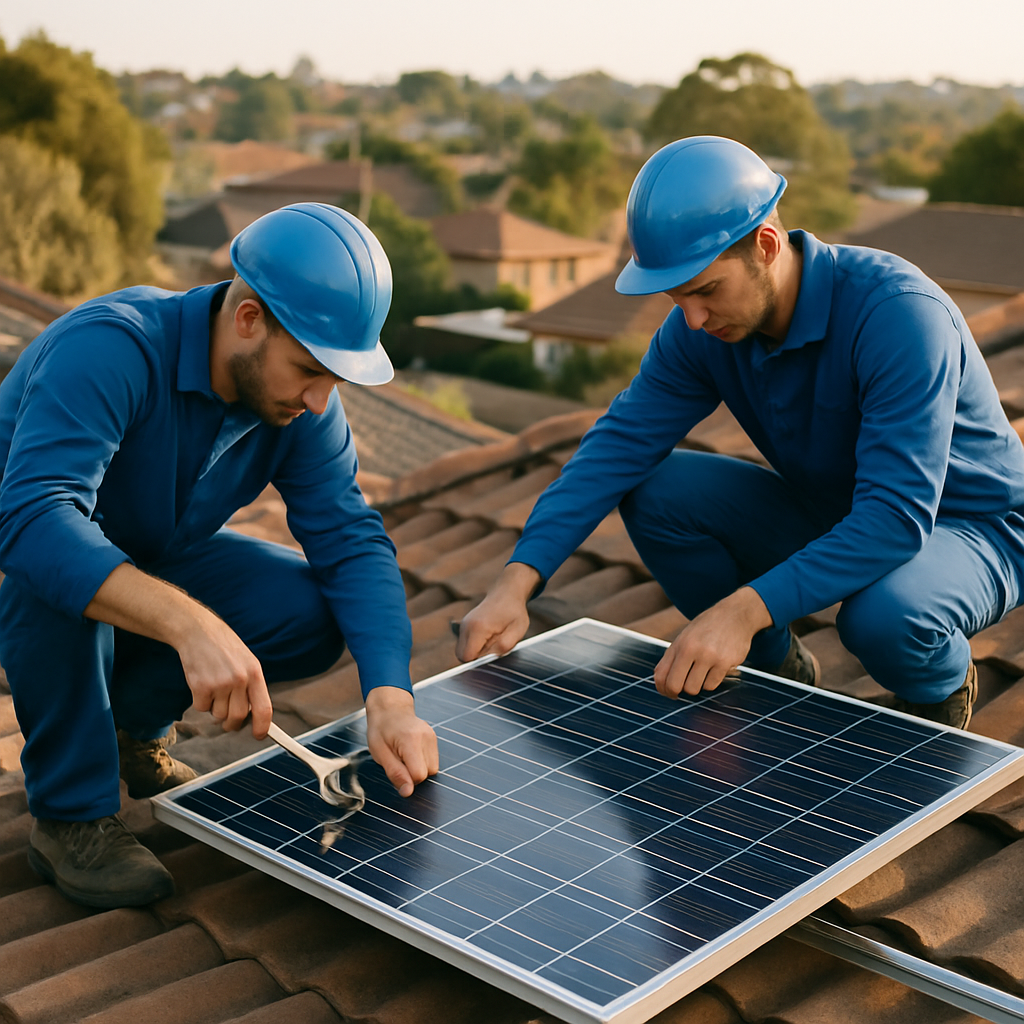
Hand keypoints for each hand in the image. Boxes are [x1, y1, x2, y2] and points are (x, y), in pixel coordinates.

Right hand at [83, 563, 272, 738]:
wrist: (197, 631)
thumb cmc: (223, 647)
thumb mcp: (246, 661)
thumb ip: (251, 686)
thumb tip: (252, 715)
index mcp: (255, 673)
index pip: (264, 708)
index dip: (262, 726)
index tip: (259, 735)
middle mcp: (240, 680)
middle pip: (237, 717)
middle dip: (231, 722)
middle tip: (226, 715)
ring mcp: (220, 684)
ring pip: (218, 715)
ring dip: (214, 707)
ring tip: (213, 686)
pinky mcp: (200, 686)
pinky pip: (201, 708)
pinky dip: (199, 701)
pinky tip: (201, 683)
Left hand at [365, 686, 438, 796]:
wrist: (390, 708)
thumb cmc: (381, 729)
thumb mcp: (380, 753)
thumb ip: (395, 773)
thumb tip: (408, 792)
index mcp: (411, 741)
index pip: (419, 775)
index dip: (407, 779)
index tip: (396, 770)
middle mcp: (426, 738)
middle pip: (428, 774)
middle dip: (413, 774)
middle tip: (398, 761)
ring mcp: (432, 737)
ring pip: (433, 769)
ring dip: (419, 769)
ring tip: (404, 756)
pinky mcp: (434, 738)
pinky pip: (433, 761)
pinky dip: (422, 762)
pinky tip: (411, 752)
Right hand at [456, 562, 538, 661]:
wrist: (507, 593)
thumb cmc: (514, 612)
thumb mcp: (517, 630)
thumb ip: (504, 646)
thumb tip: (489, 659)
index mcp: (478, 628)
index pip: (467, 657)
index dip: (480, 662)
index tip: (493, 655)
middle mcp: (466, 626)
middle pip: (461, 656)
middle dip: (477, 658)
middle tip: (494, 647)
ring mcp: (463, 625)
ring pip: (462, 651)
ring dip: (477, 652)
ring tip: (492, 640)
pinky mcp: (464, 626)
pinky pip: (465, 644)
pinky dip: (475, 646)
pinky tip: (488, 637)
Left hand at [654, 587, 772, 698]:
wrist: (735, 615)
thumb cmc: (707, 628)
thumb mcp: (685, 637)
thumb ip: (672, 657)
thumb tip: (660, 681)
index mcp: (679, 644)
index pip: (661, 675)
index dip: (662, 689)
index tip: (668, 692)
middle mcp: (691, 649)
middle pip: (675, 685)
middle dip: (677, 692)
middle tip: (682, 691)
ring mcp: (709, 657)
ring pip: (694, 688)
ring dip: (697, 685)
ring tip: (702, 672)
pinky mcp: (725, 663)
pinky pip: (711, 685)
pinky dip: (711, 681)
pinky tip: (715, 669)